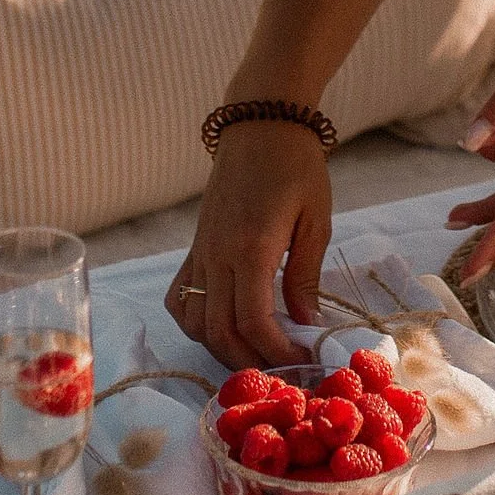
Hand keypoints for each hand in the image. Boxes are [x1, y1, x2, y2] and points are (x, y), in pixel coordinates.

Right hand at [166, 120, 332, 370]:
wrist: (261, 124)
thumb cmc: (297, 167)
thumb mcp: (315, 221)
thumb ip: (305, 275)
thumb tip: (306, 323)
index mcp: (251, 248)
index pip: (253, 322)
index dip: (277, 351)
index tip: (301, 359)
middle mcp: (217, 255)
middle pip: (219, 331)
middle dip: (249, 361)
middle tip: (280, 370)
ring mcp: (200, 251)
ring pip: (194, 320)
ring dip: (220, 346)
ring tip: (254, 353)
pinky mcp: (194, 246)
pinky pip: (179, 295)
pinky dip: (193, 321)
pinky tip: (218, 325)